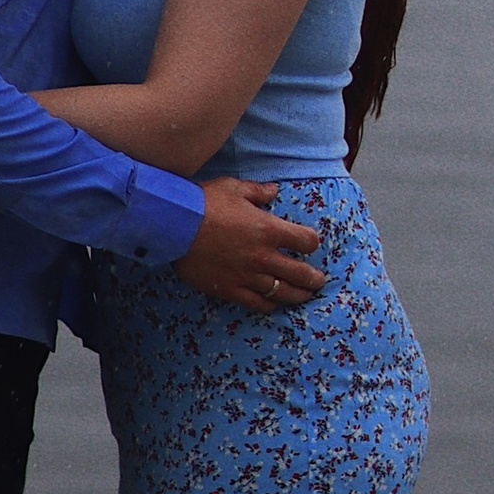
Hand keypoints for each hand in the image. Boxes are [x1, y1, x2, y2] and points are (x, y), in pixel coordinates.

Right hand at [175, 175, 324, 310]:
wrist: (174, 226)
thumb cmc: (204, 203)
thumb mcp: (234, 188)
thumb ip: (258, 192)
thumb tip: (274, 191)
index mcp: (268, 230)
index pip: (305, 241)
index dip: (312, 242)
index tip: (311, 243)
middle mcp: (263, 256)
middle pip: (300, 273)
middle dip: (314, 279)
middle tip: (319, 281)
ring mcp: (247, 275)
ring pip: (282, 292)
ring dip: (297, 295)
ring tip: (305, 296)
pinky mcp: (230, 289)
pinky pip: (256, 303)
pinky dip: (269, 305)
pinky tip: (274, 305)